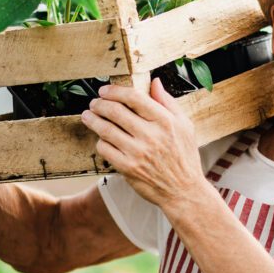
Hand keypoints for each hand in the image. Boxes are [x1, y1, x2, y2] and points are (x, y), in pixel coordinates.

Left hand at [80, 78, 206, 206]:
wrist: (183, 190)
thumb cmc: (185, 156)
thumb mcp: (185, 125)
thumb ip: (168, 102)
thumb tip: (154, 82)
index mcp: (164, 121)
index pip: (133, 97)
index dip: (115, 91)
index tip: (105, 90)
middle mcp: (150, 135)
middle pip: (115, 111)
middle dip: (99, 104)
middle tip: (94, 103)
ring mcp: (137, 152)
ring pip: (105, 129)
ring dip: (92, 120)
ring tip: (88, 116)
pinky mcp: (127, 168)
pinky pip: (105, 149)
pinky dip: (100, 141)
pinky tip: (101, 138)